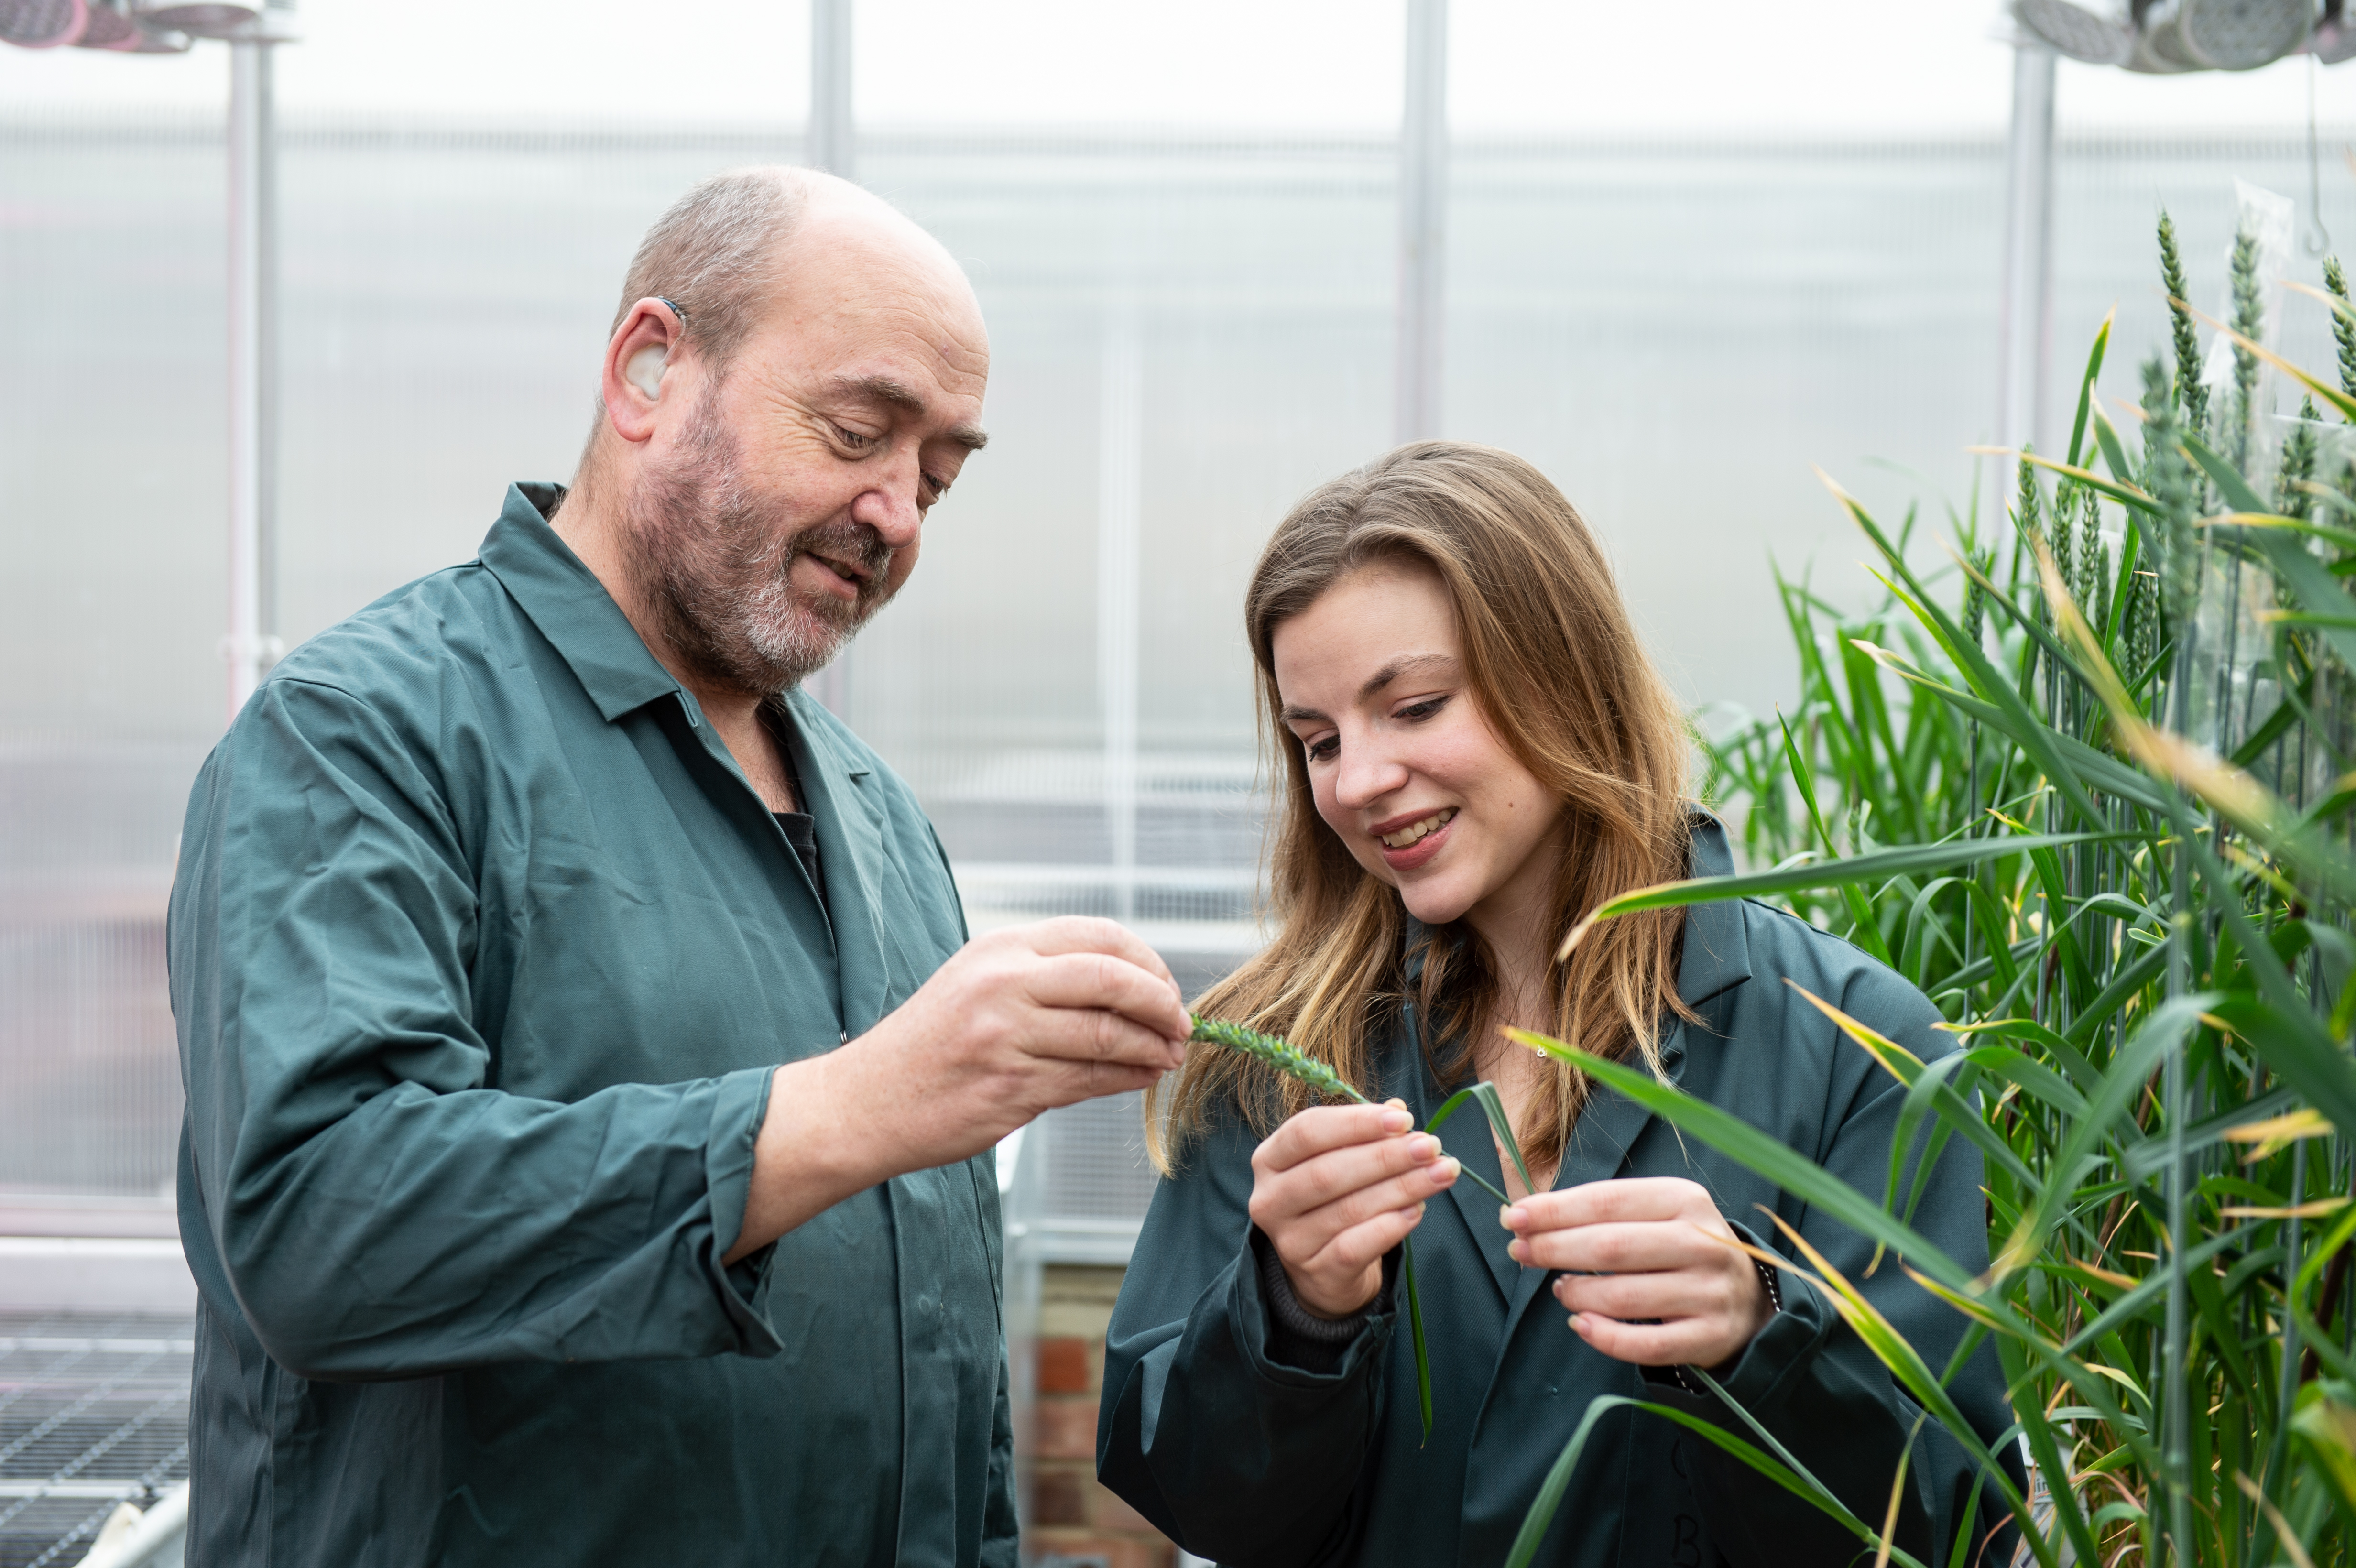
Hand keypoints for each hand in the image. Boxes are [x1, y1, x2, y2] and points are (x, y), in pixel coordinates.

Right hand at [728, 917, 1190, 1259]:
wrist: (865, 1103)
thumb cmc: (930, 1044)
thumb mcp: (978, 982)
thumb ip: (1044, 976)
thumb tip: (1130, 985)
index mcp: (1002, 948)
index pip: (1101, 938)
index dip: (1148, 963)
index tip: (1165, 987)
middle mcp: (1005, 984)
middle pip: (1114, 979)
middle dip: (1162, 1003)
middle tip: (1182, 1025)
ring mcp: (1007, 1037)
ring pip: (1108, 1036)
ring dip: (1152, 1049)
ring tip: (1169, 1056)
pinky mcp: (1011, 1089)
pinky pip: (1089, 1080)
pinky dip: (1126, 1078)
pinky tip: (1141, 1077)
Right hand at [1249, 1101, 1459, 1318]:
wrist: (1322, 1270)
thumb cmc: (1333, 1199)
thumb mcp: (1340, 1159)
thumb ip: (1364, 1133)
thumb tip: (1398, 1110)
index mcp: (1270, 1160)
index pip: (1307, 1131)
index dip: (1357, 1123)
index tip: (1404, 1120)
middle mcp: (1270, 1200)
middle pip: (1328, 1172)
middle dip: (1386, 1156)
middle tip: (1431, 1147)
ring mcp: (1289, 1241)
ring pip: (1349, 1209)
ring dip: (1402, 1188)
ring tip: (1441, 1173)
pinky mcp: (1316, 1272)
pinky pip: (1356, 1246)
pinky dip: (1390, 1226)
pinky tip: (1418, 1210)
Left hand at [1501, 1177, 1771, 1369]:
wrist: (1748, 1298)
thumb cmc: (1678, 1248)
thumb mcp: (1652, 1214)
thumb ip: (1597, 1213)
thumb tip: (1522, 1216)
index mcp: (1684, 1199)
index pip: (1608, 1201)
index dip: (1555, 1210)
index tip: (1513, 1217)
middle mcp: (1703, 1242)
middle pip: (1612, 1246)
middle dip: (1554, 1249)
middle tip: (1519, 1253)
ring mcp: (1710, 1292)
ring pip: (1625, 1298)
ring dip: (1576, 1294)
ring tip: (1559, 1289)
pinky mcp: (1710, 1336)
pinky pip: (1646, 1345)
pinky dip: (1604, 1337)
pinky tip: (1580, 1325)